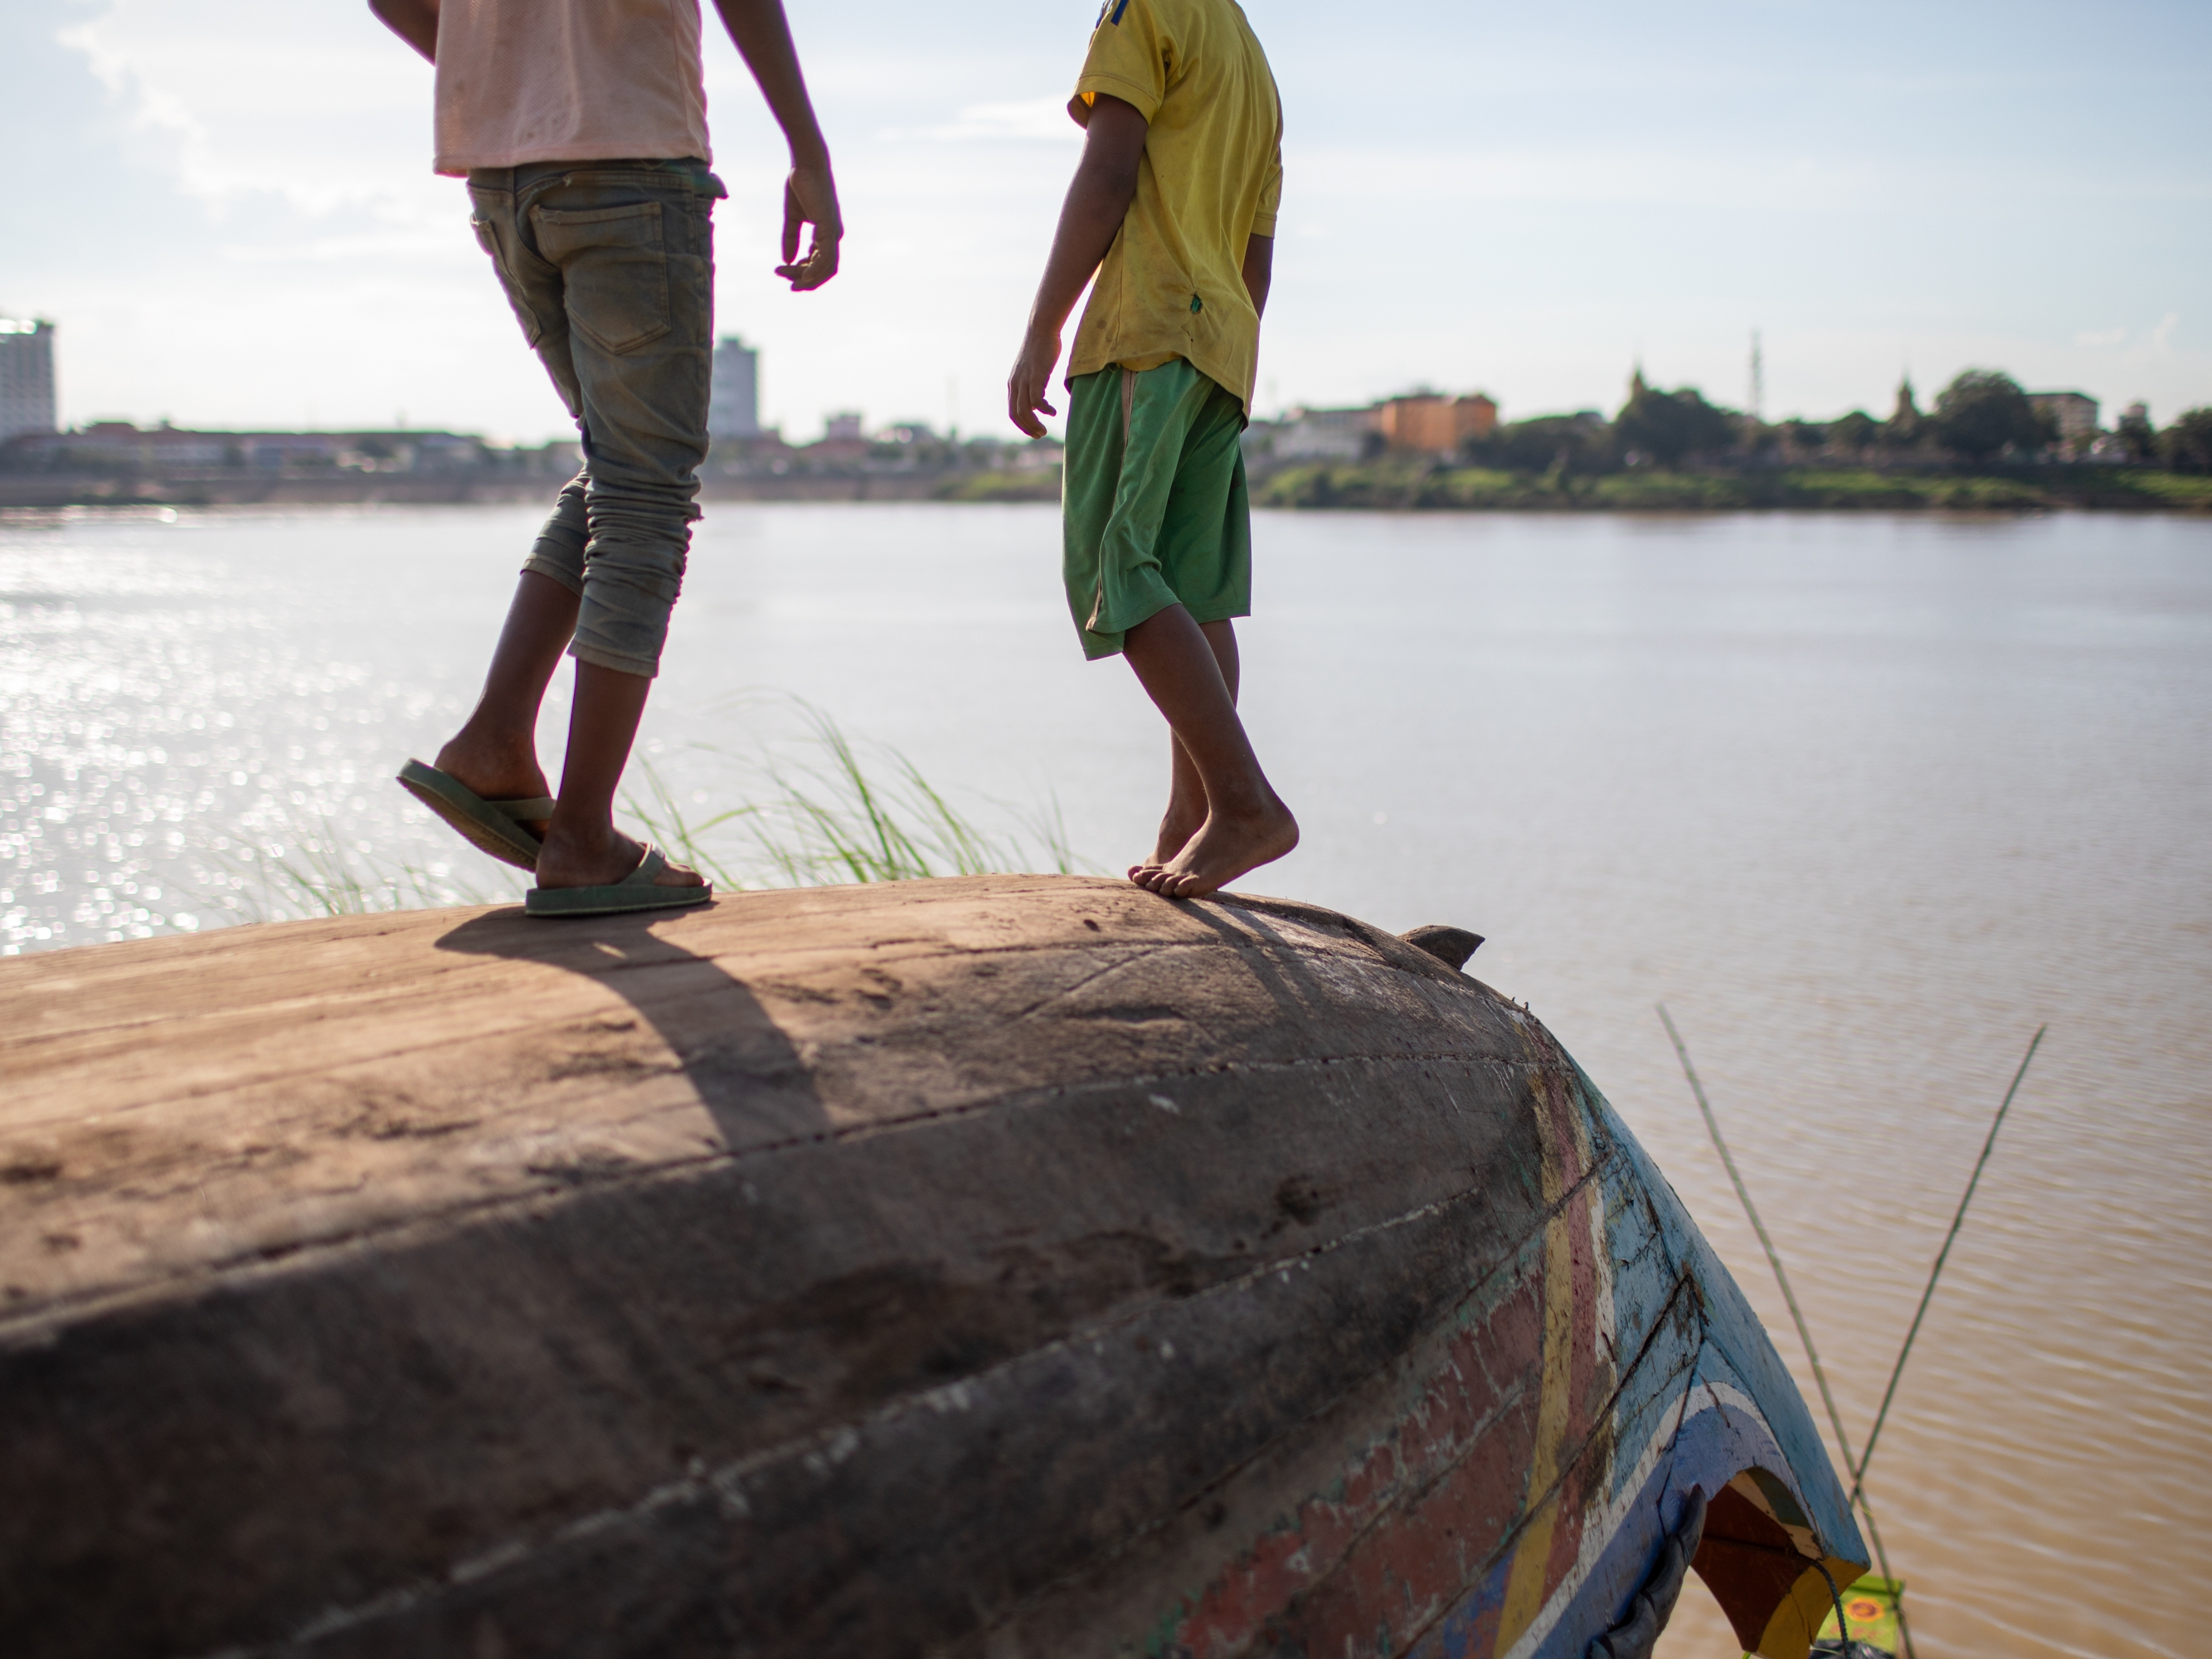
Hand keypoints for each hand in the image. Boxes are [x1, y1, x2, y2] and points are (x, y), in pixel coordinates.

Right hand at [776, 162, 840, 290]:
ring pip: (826, 268)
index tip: (781, 271)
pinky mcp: (830, 228)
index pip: (818, 262)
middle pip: (825, 270)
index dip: (802, 272)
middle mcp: (833, 236)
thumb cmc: (801, 185)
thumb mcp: (792, 217)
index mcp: (826, 234)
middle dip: (807, 281)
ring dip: (808, 278)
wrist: (806, 165)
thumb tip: (787, 260)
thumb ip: (790, 238)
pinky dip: (815, 269)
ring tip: (789, 280)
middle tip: (789, 287)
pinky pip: (825, 257)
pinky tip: (802, 275)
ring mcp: (833, 233)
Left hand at [1007, 322, 1061, 438]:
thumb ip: (1033, 386)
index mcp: (1014, 384)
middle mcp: (1015, 383)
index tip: (1034, 432)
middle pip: (1016, 414)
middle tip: (1041, 434)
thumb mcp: (1033, 371)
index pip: (1012, 411)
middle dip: (1028, 428)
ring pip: (1025, 410)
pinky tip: (1053, 412)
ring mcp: (1024, 380)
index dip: (1022, 425)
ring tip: (1045, 430)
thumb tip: (1036, 403)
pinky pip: (1036, 400)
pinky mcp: (1035, 376)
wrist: (1041, 329)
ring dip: (1034, 423)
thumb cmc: (1041, 349)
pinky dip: (1044, 409)